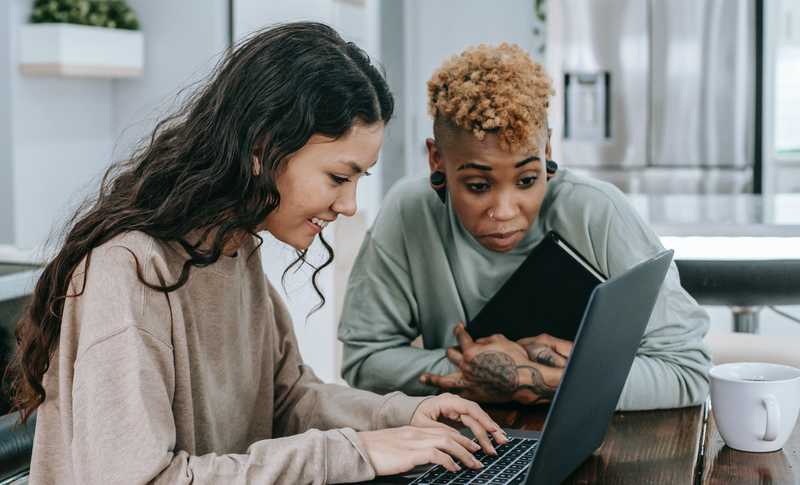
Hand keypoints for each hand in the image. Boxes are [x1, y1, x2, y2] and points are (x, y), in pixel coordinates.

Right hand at [358, 426, 483, 475]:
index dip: (459, 438)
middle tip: (479, 455)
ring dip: (464, 454)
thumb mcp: (397, 446)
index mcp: (414, 430)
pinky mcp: (411, 453)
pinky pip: (437, 455)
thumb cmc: (374, 451)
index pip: (442, 430)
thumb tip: (426, 457)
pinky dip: (449, 461)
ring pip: (448, 443)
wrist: (359, 450)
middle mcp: (417, 432)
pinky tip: (454, 469)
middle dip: (467, 445)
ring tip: (473, 465)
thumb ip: (412, 448)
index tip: (469, 447)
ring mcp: (414, 441)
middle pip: (449, 435)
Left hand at [411, 392, 507, 454]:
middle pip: (477, 414)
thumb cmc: (415, 415)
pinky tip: (493, 438)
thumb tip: (458, 437)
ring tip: (502, 442)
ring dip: (490, 430)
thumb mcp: (424, 424)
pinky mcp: (460, 415)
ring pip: (478, 419)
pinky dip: (484, 430)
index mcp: (447, 400)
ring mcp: (459, 408)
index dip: (483, 419)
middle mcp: (456, 402)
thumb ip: (440, 429)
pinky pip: (474, 422)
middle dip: (490, 428)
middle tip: (501, 442)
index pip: (469, 408)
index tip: (493, 430)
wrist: (410, 411)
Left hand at [420, 324, 562, 404]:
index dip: (459, 330)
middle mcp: (466, 366)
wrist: (525, 380)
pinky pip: (458, 394)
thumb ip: (485, 339)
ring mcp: (468, 382)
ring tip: (423, 378)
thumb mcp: (500, 340)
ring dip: (433, 378)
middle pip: (451, 355)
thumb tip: (477, 342)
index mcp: (471, 351)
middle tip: (454, 351)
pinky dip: (451, 393)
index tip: (458, 327)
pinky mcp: (474, 394)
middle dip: (452, 351)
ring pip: (444, 380)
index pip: (461, 337)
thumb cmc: (515, 358)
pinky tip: (444, 393)